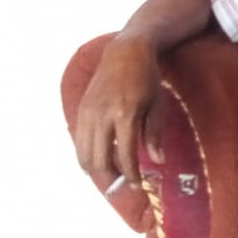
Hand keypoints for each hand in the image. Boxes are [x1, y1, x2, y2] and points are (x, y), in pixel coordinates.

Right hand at [73, 35, 165, 192]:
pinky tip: (99, 160)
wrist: (125, 52)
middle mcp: (102, 115)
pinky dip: (87, 156)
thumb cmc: (147, 77)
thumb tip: (158, 161)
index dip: (131, 174)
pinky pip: (79, 142)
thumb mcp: (157, 104)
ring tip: (112, 176)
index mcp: (125, 113)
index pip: (124, 155)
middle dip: (111, 178)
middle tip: (124, 185)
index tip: (139, 184)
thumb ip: (154, 134)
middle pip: (99, 160)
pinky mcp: (81, 111)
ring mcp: (88, 113)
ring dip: (96, 171)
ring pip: (84, 154)